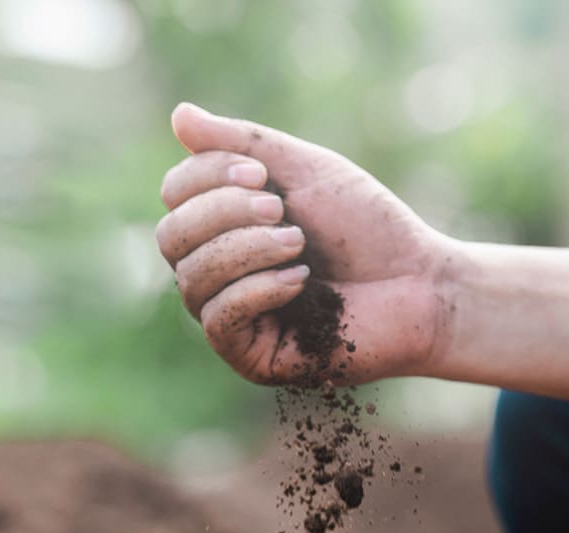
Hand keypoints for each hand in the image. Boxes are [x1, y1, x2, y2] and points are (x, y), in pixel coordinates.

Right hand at [156, 102, 453, 384]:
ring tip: (298, 244)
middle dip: (223, 214)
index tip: (261, 174)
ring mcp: (231, 318)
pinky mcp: (250, 357)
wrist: (419, 284)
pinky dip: (256, 290)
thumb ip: (243, 145)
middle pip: (171, 238)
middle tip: (281, 210)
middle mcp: (218, 273)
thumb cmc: (367, 228)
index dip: (205, 177)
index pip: (174, 197)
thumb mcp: (305, 171)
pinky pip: (219, 320)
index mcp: (225, 227)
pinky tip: (299, 280)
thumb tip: (178, 116)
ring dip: (246, 250)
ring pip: (192, 279)